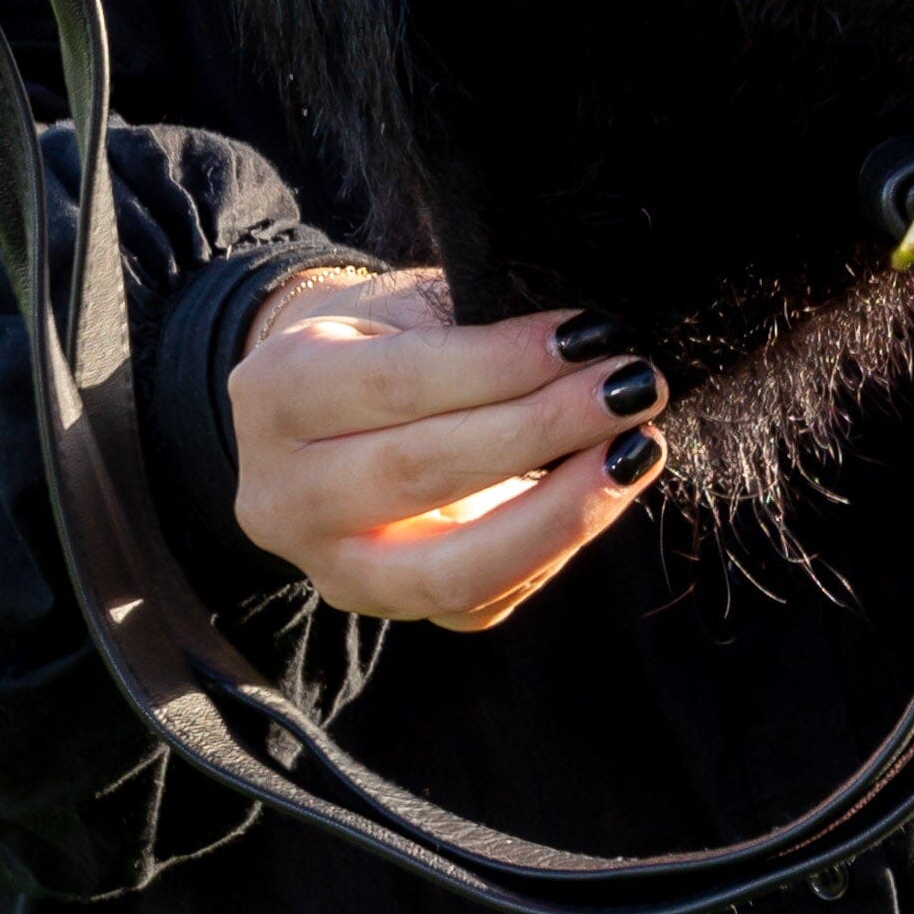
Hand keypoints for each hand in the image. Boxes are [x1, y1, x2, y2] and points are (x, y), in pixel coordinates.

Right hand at [230, 269, 667, 631]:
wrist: (314, 411)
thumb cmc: (377, 335)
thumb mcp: (401, 304)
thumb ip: (472, 324)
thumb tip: (585, 344)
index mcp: (278, 392)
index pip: (401, 383)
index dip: (502, 362)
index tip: (589, 335)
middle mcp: (285, 496)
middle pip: (424, 471)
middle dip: (543, 430)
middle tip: (632, 387)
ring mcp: (331, 569)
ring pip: (454, 567)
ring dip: (562, 509)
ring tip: (635, 450)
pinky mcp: (385, 609)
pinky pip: (481, 598)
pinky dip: (553, 545)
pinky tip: (603, 491)